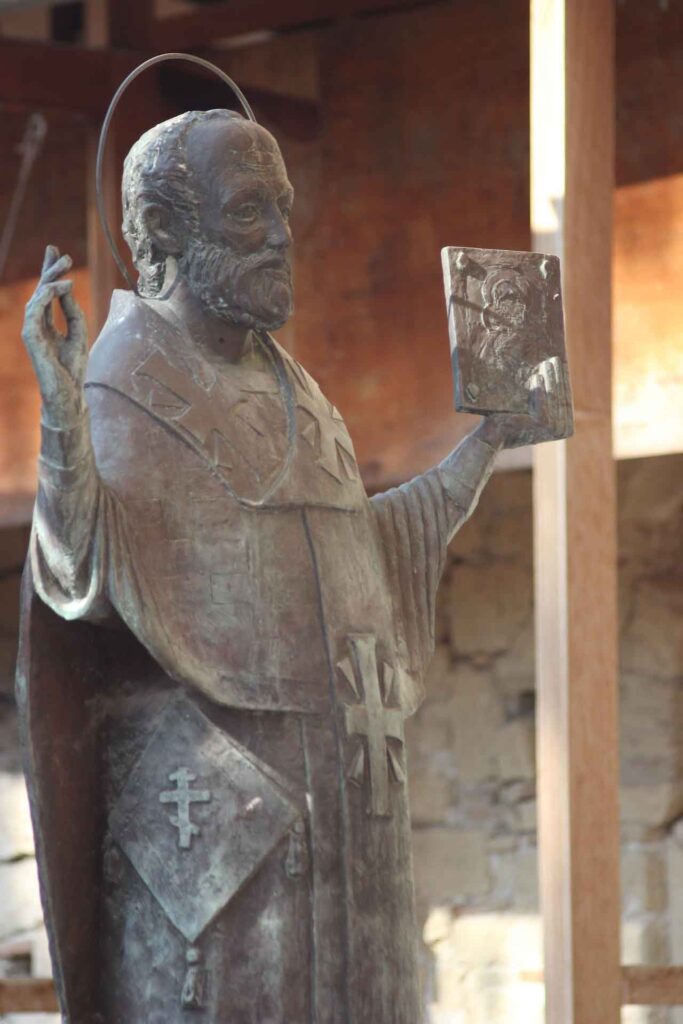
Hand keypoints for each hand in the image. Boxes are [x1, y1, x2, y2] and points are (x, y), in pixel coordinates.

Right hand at [22, 245, 88, 427]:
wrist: (68, 393)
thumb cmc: (72, 368)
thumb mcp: (78, 333)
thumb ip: (72, 311)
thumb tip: (67, 287)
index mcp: (46, 324)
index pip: (47, 294)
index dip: (50, 272)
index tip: (56, 252)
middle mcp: (36, 324)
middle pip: (40, 290)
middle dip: (50, 270)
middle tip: (63, 254)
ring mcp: (31, 330)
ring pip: (37, 296)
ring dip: (51, 278)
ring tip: (66, 266)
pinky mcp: (30, 337)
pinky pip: (35, 309)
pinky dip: (48, 295)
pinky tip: (63, 285)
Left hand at [476, 356, 572, 449]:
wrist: (493, 435)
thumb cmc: (511, 421)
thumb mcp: (532, 409)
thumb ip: (546, 398)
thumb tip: (554, 371)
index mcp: (562, 428)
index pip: (564, 399)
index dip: (561, 380)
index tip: (558, 362)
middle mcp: (560, 430)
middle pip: (560, 396)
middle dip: (556, 376)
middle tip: (554, 359)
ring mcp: (551, 428)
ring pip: (552, 397)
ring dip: (550, 379)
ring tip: (546, 364)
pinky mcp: (540, 424)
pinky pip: (541, 402)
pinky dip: (539, 389)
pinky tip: (537, 377)